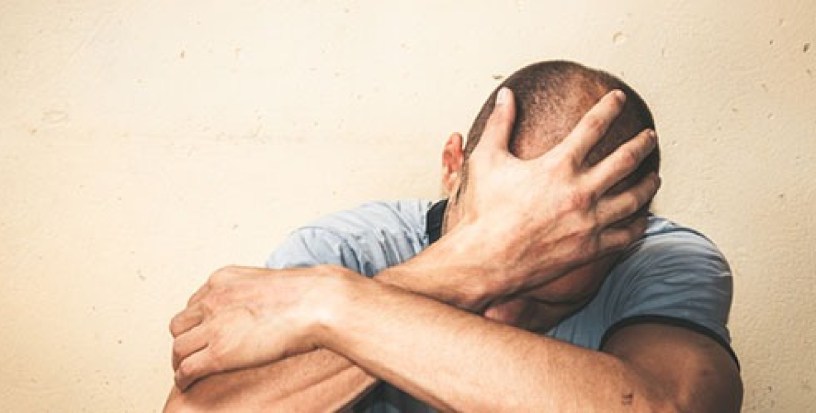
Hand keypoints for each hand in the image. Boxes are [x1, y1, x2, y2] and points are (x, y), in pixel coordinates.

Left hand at [169, 265, 346, 390]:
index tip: (203, 332)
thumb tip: (267, 303)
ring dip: (180, 361)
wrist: (317, 303)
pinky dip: (184, 378)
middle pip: (180, 324)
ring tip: (187, 370)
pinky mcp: (219, 352)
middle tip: (194, 352)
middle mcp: (213, 299)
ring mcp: (214, 325)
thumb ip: (259, 292)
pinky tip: (190, 383)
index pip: (195, 303)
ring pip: (178, 347)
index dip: (198, 322)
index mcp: (224, 279)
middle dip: (186, 339)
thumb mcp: (271, 281)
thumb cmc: (308, 294)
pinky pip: (187, 368)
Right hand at [450, 88, 659, 294]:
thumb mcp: (486, 159)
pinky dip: (639, 225)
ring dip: (648, 184)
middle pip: (625, 160)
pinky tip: (642, 218)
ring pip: (634, 198)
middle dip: (642, 144)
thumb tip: (505, 95)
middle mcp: (580, 192)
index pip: (593, 126)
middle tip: (650, 136)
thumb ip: (499, 124)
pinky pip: (626, 235)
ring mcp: (588, 222)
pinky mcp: (589, 248)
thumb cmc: (482, 212)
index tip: (619, 98)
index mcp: (558, 166)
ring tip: (654, 177)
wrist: (484, 261)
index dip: (609, 107)